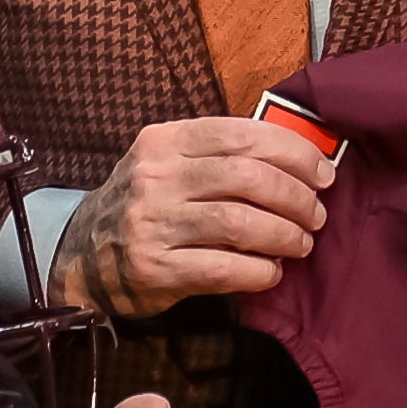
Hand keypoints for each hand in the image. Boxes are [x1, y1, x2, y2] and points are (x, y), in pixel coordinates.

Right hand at [52, 116, 339, 316]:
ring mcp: (151, 223)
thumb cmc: (146, 204)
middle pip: (247, 177)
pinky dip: (260, 271)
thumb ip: (221, 155)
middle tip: (317, 215)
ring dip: (285, 235)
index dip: (293, 153)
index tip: (323, 174)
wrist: (83, 258)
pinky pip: (223, 268)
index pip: (242, 134)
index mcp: (165, 141)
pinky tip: (272, 273)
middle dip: (296, 197)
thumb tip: (300, 158)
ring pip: (240, 222)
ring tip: (301, 244)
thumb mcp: (169, 163)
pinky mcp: (154, 269)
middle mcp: (156, 177)